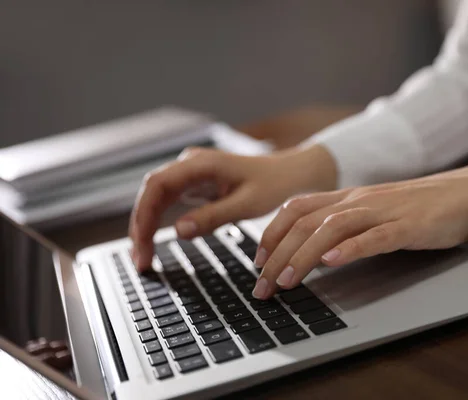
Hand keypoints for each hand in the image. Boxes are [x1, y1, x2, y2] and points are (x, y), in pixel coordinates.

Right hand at [130, 145, 336, 269]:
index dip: (144, 216)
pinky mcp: (196, 184)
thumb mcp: (248, 204)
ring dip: (147, 226)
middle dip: (141, 226)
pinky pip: (169, 202)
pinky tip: (155, 242)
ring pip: (157, 198)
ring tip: (143, 258)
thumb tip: (178, 232)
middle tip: (141, 261)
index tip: (142, 245)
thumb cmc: (275, 184)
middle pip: (151, 192)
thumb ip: (213, 216)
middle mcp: (191, 164)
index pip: (157, 186)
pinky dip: (160, 222)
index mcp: (202, 163)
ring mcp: (192, 173)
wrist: (291, 173)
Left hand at [251, 155, 467, 298]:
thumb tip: (314, 249)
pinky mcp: (407, 226)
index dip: (271, 233)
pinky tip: (332, 263)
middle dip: (277, 254)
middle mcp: (359, 200)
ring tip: (286, 281)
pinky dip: (350, 249)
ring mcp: (383, 211)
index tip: (256, 261)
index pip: (296, 208)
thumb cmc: (421, 206)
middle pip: (305, 222)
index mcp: (348, 196)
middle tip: (261, 287)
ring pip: (332, 228)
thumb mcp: (375, 210)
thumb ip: (345, 223)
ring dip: (303, 255)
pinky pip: (374, 236)